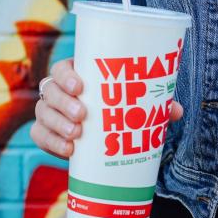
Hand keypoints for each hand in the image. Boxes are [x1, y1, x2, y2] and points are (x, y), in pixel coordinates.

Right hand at [31, 58, 183, 158]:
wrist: (108, 133)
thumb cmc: (122, 107)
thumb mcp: (137, 103)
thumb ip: (155, 104)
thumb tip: (176, 111)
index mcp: (78, 75)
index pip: (62, 68)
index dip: (66, 75)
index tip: (80, 86)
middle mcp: (59, 91)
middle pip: (49, 90)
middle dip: (63, 102)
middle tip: (83, 115)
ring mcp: (50, 112)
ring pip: (42, 113)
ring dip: (57, 124)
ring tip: (77, 135)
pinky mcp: (48, 134)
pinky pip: (40, 136)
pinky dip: (52, 143)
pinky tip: (69, 149)